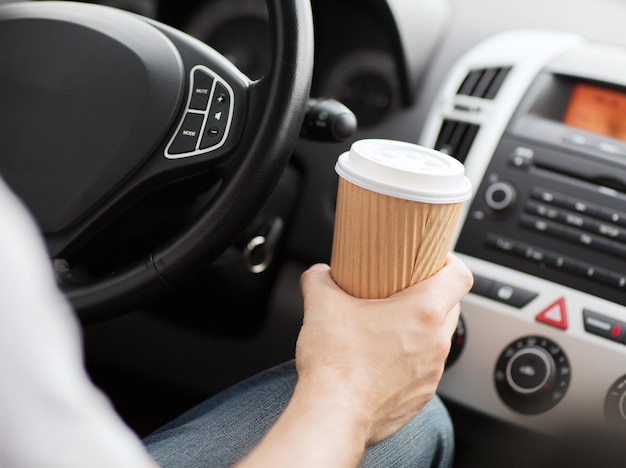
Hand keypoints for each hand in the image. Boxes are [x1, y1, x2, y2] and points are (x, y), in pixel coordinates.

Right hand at [296, 253, 472, 444]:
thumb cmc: (336, 363)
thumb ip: (319, 278)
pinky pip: (424, 367)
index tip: (431, 261)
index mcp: (423, 313)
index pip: (460, 276)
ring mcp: (431, 373)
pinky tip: (381, 357)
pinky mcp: (421, 395)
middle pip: (450, 306)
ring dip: (419, 329)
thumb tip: (319, 274)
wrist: (333, 414)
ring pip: (437, 339)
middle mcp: (435, 343)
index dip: (448, 263)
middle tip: (402, 290)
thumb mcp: (321, 304)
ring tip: (388, 325)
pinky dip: (410, 358)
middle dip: (430, 295)